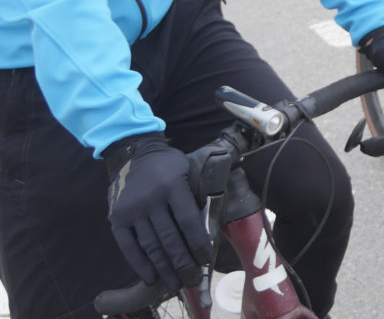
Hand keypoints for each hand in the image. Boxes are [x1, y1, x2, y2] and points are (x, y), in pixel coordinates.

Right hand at [104, 134, 209, 291]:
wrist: (133, 154)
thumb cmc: (169, 165)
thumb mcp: (188, 170)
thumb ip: (198, 194)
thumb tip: (212, 227)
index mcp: (174, 186)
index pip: (189, 221)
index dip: (198, 243)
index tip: (205, 260)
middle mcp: (152, 199)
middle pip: (170, 239)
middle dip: (183, 263)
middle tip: (192, 281)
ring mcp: (132, 210)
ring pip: (150, 246)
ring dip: (164, 268)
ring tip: (175, 284)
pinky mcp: (117, 218)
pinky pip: (128, 246)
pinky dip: (140, 264)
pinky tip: (150, 277)